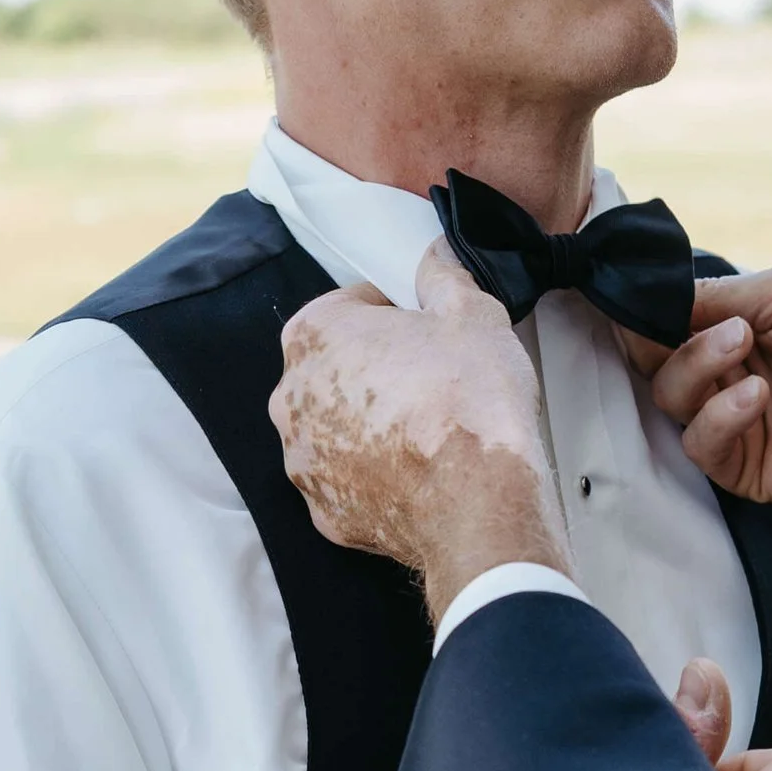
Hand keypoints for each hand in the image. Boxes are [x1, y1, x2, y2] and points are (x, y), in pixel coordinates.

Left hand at [273, 241, 571, 620]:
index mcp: (313, 334)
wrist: (479, 502)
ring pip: (338, 427)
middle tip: (432, 377)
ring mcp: (302, 460)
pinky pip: (348, 481)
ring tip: (427, 427)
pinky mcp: (325, 510)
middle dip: (378, 368)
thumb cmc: (469, 405)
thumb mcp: (471, 314)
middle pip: (337, 368)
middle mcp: (292, 398)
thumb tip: (435, 260)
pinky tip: (418, 470)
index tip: (426, 327)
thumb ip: (443, 277)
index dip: (397, 312)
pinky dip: (375, 475)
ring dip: (373, 422)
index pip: (351, 305)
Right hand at [638, 268, 771, 576]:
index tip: (639, 301)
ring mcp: (737, 423)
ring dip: (698, 366)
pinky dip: (720, 414)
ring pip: (671, 398)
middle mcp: (730, 375)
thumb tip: (648, 298)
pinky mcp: (746, 469)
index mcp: (738, 330)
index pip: (667, 324)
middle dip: (669, 339)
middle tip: (717, 325)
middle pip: (656, 361)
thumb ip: (712, 295)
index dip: (647, 314)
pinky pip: (701, 443)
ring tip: (745, 346)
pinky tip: (757, 395)